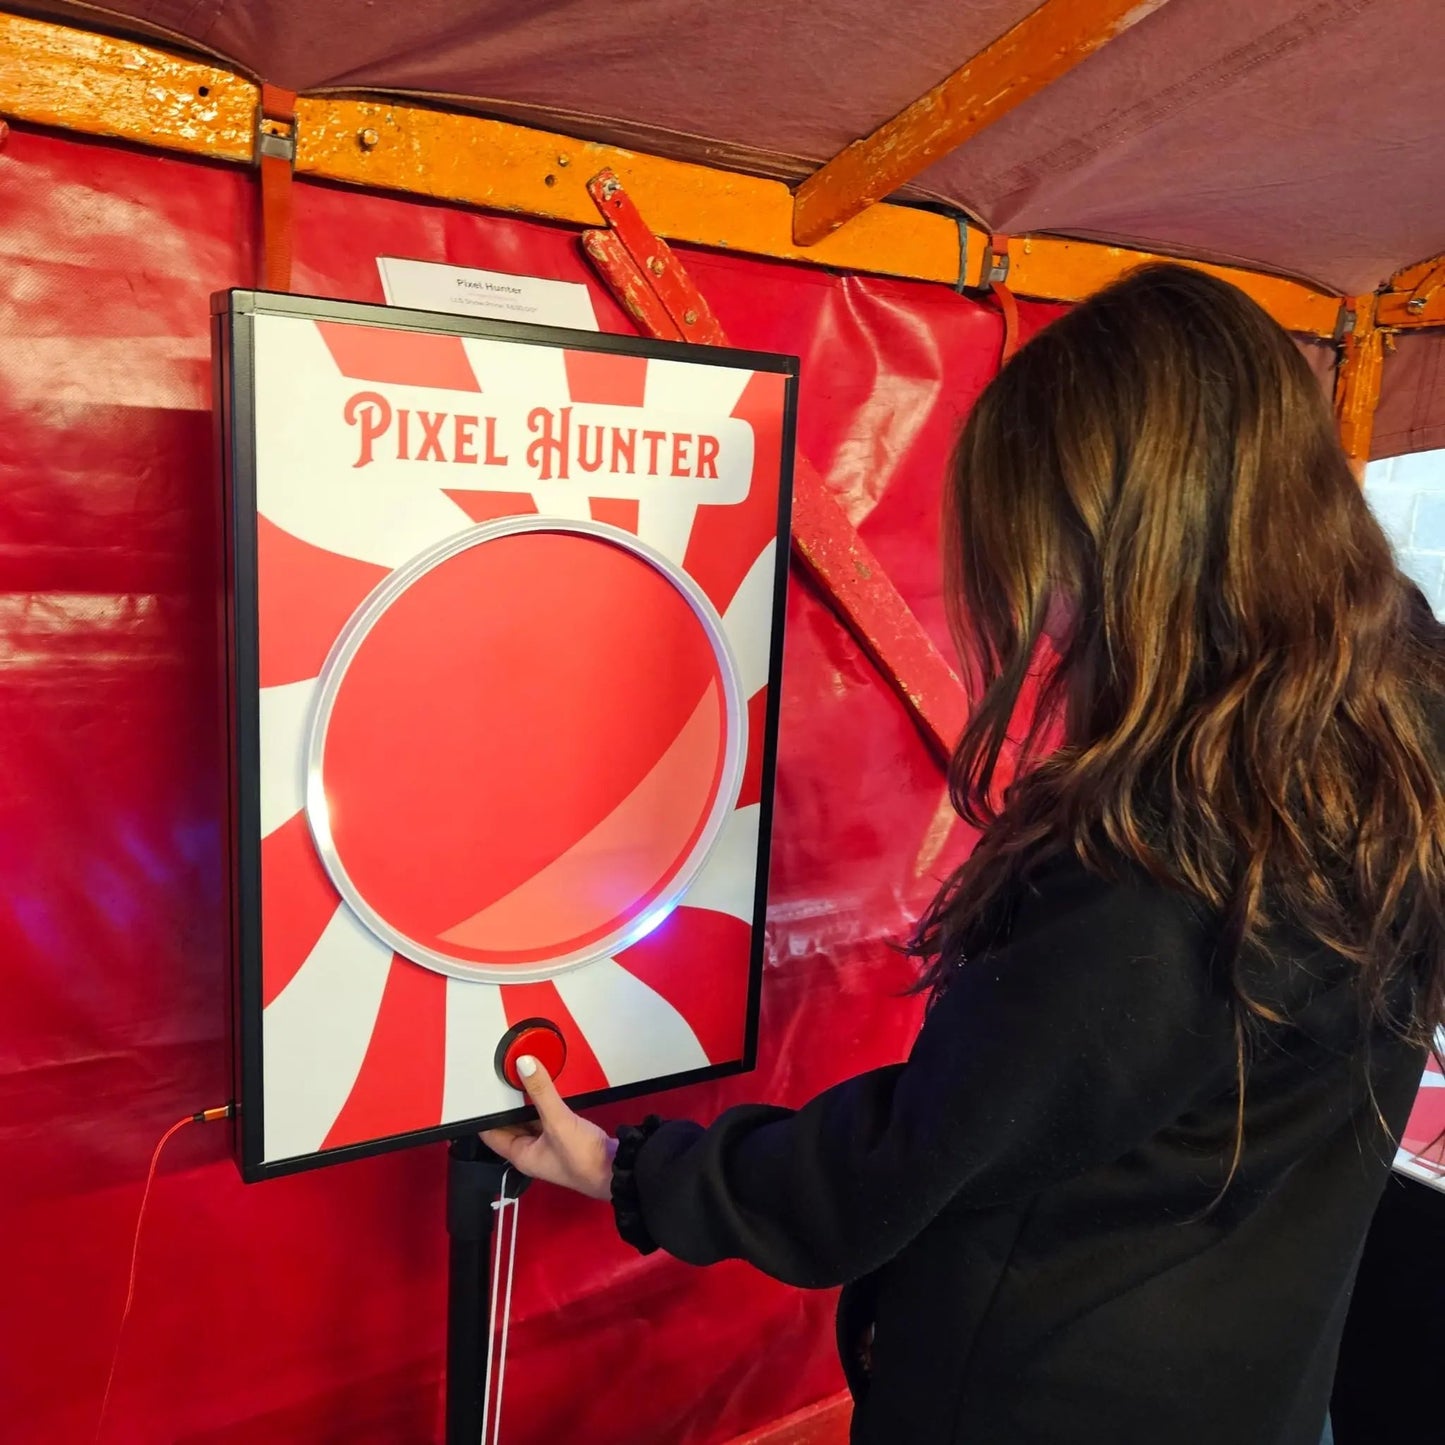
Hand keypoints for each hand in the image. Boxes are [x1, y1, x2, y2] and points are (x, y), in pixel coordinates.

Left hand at [481, 1056, 617, 1200]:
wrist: (615, 1169)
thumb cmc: (584, 1161)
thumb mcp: (558, 1122)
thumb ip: (541, 1092)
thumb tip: (525, 1065)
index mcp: (521, 1155)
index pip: (491, 1134)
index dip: (483, 1115)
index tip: (479, 1093)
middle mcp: (532, 1152)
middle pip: (510, 1124)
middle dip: (505, 1105)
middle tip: (499, 1079)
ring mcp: (548, 1144)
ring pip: (529, 1120)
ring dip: (524, 1104)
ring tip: (519, 1079)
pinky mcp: (564, 1136)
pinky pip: (546, 1116)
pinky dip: (543, 1104)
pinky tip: (543, 1090)